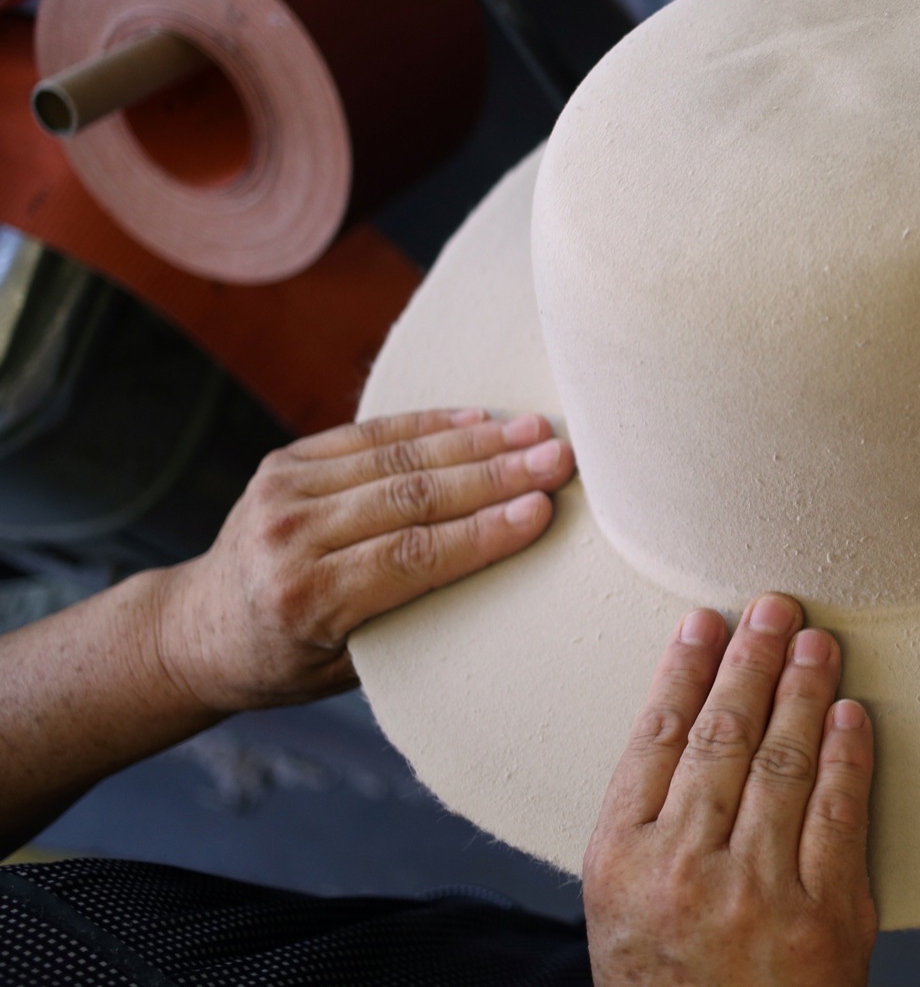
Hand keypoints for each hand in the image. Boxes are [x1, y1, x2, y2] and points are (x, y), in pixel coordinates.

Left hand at [154, 408, 575, 712]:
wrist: (197, 629)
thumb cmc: (287, 662)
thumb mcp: (348, 667)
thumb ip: (410, 618)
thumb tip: (499, 574)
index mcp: (307, 600)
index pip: (413, 556)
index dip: (482, 532)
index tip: (541, 511)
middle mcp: (289, 539)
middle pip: (411, 497)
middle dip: (496, 475)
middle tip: (558, 458)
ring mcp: (282, 492)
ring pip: (397, 458)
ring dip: (475, 441)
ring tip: (535, 430)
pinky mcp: (285, 461)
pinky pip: (369, 435)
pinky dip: (429, 424)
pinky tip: (479, 417)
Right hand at [584, 594, 877, 986]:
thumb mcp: (620, 910)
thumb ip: (647, 828)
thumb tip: (683, 723)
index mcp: (621, 862)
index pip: (657, 738)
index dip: (684, 671)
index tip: (704, 623)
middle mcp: (684, 869)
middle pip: (723, 735)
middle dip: (752, 659)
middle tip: (774, 608)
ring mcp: (757, 891)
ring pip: (783, 760)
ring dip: (804, 690)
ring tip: (817, 644)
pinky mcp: (824, 916)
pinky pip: (839, 813)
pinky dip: (848, 756)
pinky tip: (852, 715)